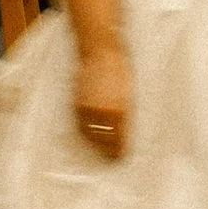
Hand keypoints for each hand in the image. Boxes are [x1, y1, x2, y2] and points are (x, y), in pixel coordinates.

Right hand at [73, 44, 131, 160]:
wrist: (101, 50)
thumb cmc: (120, 68)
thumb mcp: (129, 92)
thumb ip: (126, 112)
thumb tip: (124, 130)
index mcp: (121, 109)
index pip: (119, 139)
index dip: (119, 151)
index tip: (121, 158)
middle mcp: (104, 111)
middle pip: (103, 140)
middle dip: (106, 151)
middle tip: (109, 158)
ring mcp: (89, 107)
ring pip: (90, 134)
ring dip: (94, 144)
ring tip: (98, 149)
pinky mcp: (78, 102)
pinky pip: (79, 124)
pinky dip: (84, 132)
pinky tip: (88, 134)